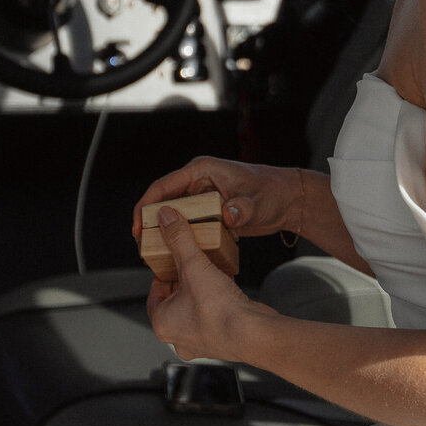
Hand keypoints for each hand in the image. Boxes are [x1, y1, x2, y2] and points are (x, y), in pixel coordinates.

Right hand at [132, 155, 306, 244]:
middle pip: (162, 201)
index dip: (146, 206)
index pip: (163, 186)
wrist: (287, 200)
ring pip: (172, 214)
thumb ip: (242, 208)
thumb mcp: (258, 201)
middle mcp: (197, 182)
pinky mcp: (207, 211)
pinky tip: (176, 255)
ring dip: (162, 232)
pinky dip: (179, 237)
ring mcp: (202, 196)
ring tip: (153, 255)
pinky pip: (186, 224)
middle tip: (142, 248)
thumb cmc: (273, 192)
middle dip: (149, 223)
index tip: (138, 228)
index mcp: (201, 170)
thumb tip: (228, 214)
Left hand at [146, 207, 253, 361]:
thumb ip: (179, 240)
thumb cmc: (219, 313)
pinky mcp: (222, 341)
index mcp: (163, 323)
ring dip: (201, 289)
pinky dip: (217, 299)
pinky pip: (214, 315)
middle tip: (190, 261)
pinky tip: (227, 282)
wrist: (253, 334)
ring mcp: (201, 341)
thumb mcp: (194, 266)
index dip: (162, 272)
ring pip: (195, 308)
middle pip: (174, 299)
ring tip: (210, 270)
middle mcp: (179, 337)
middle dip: (184, 279)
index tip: (170, 259)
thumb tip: (167, 220)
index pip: (154, 293)